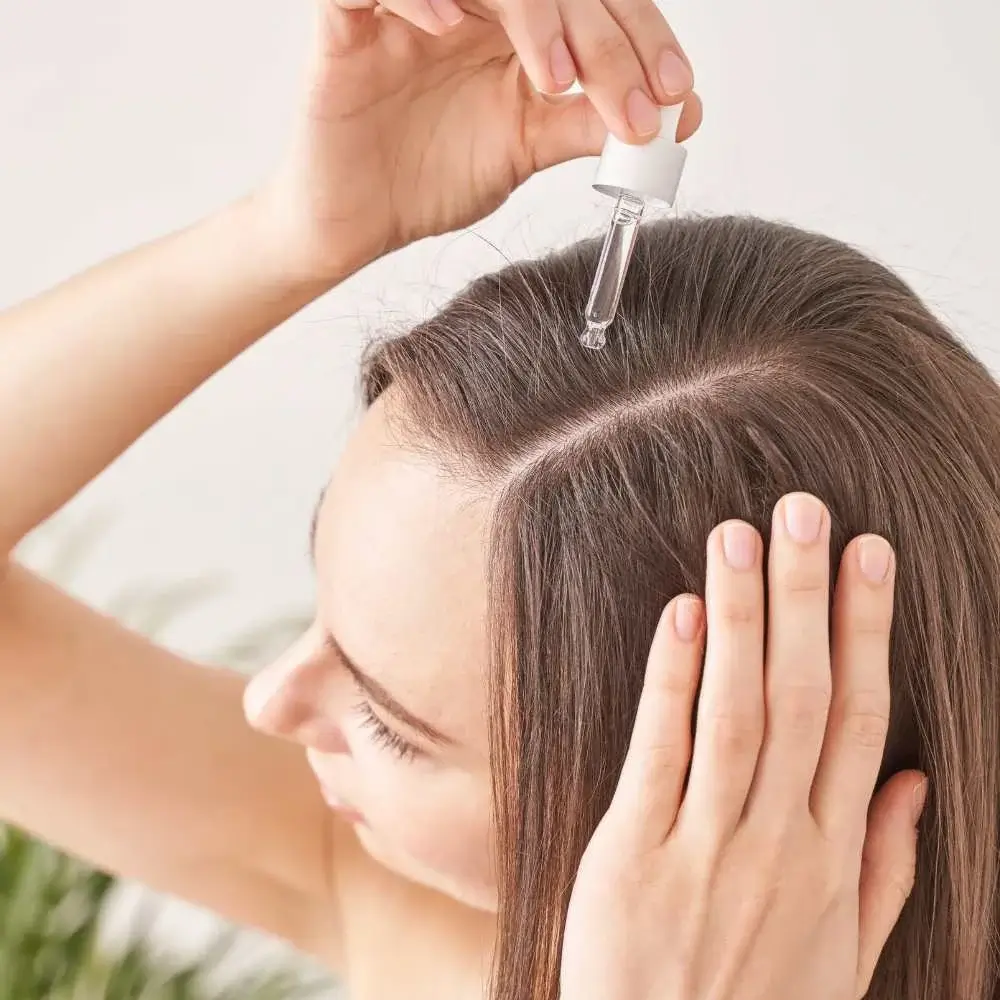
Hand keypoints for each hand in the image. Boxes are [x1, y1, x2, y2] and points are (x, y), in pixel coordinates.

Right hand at [257, 2, 701, 284]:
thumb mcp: (527, 149)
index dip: (642, 38)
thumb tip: (679, 116)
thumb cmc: (433, 177)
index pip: (594, 0)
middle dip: (603, 38)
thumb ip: (589, 125)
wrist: (360, 220)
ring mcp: (414, 6)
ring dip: (531, 11)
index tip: (675, 95)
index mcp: (520, 25)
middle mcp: (475, 3)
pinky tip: (449, 31)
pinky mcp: (350, 21)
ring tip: (555, 81)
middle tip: (631, 105)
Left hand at [561, 493, 927, 999]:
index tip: (870, 557)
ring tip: (742, 537)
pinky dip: (672, 681)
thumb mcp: (844, 955)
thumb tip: (913, 781)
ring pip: (736, 713)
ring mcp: (705, 845)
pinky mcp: (633, 854)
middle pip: (802, 698)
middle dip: (808, 599)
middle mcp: (778, 840)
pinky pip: (660, 754)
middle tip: (806, 511)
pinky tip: (682, 615)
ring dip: (744, 619)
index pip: (858, 718)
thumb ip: (884, 867)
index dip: (866, 631)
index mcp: (832, 856)